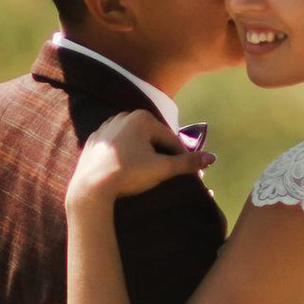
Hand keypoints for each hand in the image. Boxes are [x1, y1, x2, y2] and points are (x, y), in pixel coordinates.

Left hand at [67, 108, 211, 212]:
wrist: (91, 187)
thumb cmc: (129, 173)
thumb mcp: (162, 169)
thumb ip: (187, 162)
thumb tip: (212, 158)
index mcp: (142, 118)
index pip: (170, 138)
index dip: (181, 156)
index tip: (187, 172)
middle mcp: (123, 116)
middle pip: (151, 138)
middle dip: (161, 154)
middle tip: (166, 174)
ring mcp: (106, 128)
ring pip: (133, 141)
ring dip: (143, 154)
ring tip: (146, 174)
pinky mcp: (93, 142)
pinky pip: (116, 147)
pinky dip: (124, 156)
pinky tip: (125, 170)